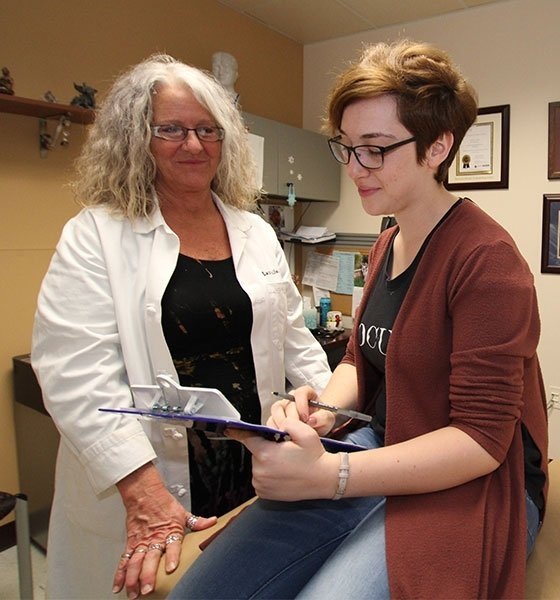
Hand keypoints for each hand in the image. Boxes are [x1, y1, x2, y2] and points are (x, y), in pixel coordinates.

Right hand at [112, 463, 216, 597]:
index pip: (172, 545)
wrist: (144, 494)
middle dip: (148, 574)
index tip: (171, 569)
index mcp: (170, 531)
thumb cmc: (164, 504)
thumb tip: (213, 522)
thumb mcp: (183, 513)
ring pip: (135, 561)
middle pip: (151, 558)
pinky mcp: (131, 543)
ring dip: (133, 577)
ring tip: (133, 592)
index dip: (172, 557)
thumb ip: (197, 522)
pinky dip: (120, 573)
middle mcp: (155, 538)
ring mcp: (141, 542)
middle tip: (148, 589)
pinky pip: (124, 560)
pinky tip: (119, 585)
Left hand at [227, 418, 338, 500]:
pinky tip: (282, 472)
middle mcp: (260, 471)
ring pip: (258, 465)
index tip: (229, 429)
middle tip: (283, 449)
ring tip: (285, 462)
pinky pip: (260, 478)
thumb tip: (276, 424)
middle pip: (255, 452)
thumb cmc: (314, 456)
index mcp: (266, 454)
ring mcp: (261, 484)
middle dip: (265, 448)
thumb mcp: (305, 432)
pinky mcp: (264, 493)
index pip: (246, 439)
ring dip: (267, 461)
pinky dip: (268, 474)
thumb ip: (287, 423)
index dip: (239, 432)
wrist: (324, 480)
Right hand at [268, 385, 335, 435]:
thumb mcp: (327, 419)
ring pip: (276, 410)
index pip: (300, 393)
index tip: (306, 418)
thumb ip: (323, 418)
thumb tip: (311, 420)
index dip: (302, 405)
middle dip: (292, 417)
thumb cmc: (321, 419)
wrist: (315, 426)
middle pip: (286, 403)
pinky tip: (283, 436)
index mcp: (305, 393)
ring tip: (290, 433)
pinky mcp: (275, 416)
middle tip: (297, 429)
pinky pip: (271, 420)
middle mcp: (291, 397)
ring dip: (282, 422)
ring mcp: (282, 406)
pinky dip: (276, 428)